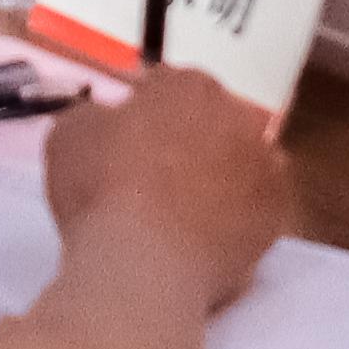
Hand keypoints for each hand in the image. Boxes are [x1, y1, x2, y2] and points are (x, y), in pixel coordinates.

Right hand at [42, 65, 289, 305]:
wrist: (144, 264)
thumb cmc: (102, 191)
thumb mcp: (70, 135)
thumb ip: (96, 116)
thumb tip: (111, 120)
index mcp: (187, 84)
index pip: (169, 89)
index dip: (147, 118)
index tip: (129, 146)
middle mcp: (237, 113)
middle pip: (213, 122)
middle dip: (191, 143)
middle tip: (158, 181)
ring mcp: (264, 163)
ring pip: (241, 164)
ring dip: (221, 179)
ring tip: (186, 216)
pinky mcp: (278, 212)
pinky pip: (257, 209)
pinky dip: (239, 219)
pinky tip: (209, 239)